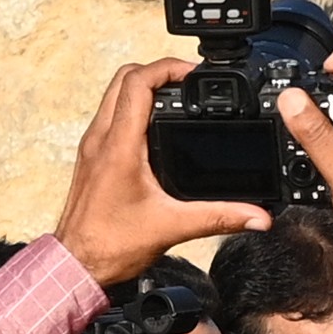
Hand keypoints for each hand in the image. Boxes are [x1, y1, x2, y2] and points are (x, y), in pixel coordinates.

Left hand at [58, 56, 272, 282]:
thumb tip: (255, 215)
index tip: (193, 73)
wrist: (77, 265)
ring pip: (114, 94)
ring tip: (175, 99)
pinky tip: (155, 128)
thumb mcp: (172, 228)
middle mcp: (101, 139)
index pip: (138, 83)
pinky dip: (133, 108)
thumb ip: (219, 218)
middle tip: (187, 83)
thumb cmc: (110, 246)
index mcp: (119, 147)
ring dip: (143, 88)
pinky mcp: (92, 156)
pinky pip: (111, 115)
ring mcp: (93, 145)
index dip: (168, 68)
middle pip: (124, 77)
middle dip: (158, 72)